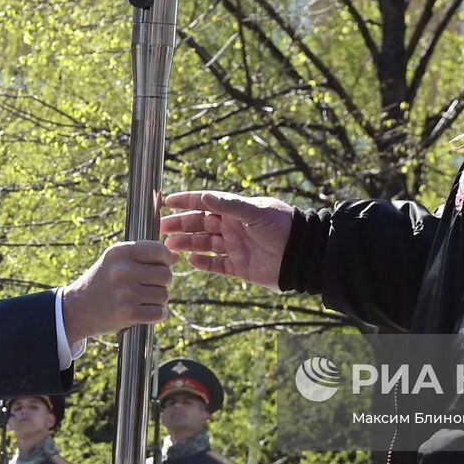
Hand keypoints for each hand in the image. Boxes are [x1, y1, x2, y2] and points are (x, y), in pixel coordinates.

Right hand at [60, 241, 176, 339]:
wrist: (76, 309)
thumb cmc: (102, 281)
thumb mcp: (116, 260)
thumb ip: (145, 255)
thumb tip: (176, 258)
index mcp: (120, 252)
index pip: (159, 250)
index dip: (166, 259)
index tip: (162, 265)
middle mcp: (123, 270)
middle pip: (166, 275)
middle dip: (163, 283)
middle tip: (149, 287)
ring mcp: (125, 293)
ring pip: (164, 295)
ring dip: (158, 300)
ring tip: (142, 300)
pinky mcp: (128, 314)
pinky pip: (160, 313)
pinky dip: (157, 314)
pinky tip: (144, 312)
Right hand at [160, 191, 292, 290]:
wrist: (302, 255)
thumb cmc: (283, 227)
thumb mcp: (256, 212)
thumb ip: (230, 206)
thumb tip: (204, 197)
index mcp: (236, 210)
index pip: (205, 202)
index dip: (186, 201)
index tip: (167, 202)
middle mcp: (233, 227)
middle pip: (201, 224)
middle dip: (181, 225)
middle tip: (161, 228)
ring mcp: (235, 247)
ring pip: (205, 244)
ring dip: (188, 244)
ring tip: (170, 246)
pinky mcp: (240, 266)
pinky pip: (217, 265)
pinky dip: (204, 263)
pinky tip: (191, 261)